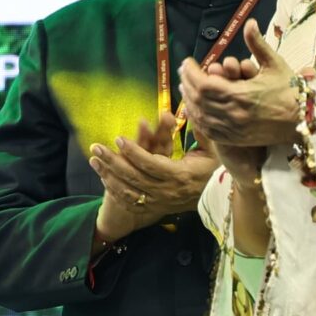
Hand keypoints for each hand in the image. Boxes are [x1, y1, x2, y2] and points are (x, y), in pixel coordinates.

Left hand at [86, 112, 219, 239]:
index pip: (151, 164)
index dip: (134, 152)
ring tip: (94, 159)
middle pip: (135, 178)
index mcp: (181, 175)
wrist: (221, 199)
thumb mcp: (214, 150)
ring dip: (109, 176)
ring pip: (129, 191)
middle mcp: (168, 191)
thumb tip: (190, 108)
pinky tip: (103, 177)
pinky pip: (131, 202)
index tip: (118, 139)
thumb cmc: (216, 170)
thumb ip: (201, 131)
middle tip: (96, 147)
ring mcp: (161, 202)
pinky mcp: (156, 208)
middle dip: (113, 162)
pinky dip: (115, 190)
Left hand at [178, 28, 299, 150]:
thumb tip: (249, 22)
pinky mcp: (235, 139)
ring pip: (200, 115)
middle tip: (184, 72)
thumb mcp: (275, 64)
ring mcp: (233, 129)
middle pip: (198, 99)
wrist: (306, 121)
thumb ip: (257, 44)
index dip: (191, 72)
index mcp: (241, 95)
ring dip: (189, 100)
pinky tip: (193, 108)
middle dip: (187, 83)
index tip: (187, 62)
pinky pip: (208, 130)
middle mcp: (234, 114)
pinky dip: (196, 118)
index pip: (203, 83)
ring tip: (186, 87)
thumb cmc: (292, 91)